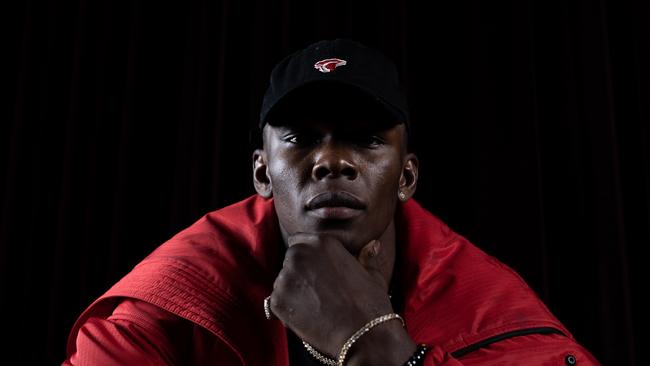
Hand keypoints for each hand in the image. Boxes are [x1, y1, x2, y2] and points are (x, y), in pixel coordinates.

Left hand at [268, 233, 392, 356]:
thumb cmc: (370, 304)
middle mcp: (299, 255)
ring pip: (283, 281)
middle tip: (318, 292)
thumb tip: (373, 244)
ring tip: (316, 306)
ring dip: (294, 291)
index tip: (317, 270)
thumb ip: (366, 257)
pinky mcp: (277, 301)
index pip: (300, 241)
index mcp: (320, 242)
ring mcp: (285, 278)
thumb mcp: (372, 274)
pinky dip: (288, 311)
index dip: (308, 257)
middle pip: (290, 260)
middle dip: (300, 273)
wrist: (363, 334)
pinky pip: (277, 302)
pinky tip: (308, 318)